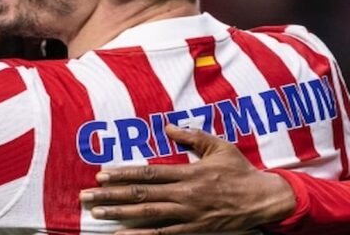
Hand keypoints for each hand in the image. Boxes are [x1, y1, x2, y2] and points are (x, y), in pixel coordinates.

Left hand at [79, 124, 296, 233]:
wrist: (264, 200)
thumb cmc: (240, 171)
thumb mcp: (219, 146)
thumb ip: (192, 136)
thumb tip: (167, 126)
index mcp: (188, 173)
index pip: (148, 173)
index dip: (122, 174)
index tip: (100, 175)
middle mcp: (184, 195)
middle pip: (140, 195)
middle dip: (110, 195)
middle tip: (86, 197)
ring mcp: (188, 215)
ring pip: (147, 215)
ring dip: (119, 214)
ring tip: (96, 214)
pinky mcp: (194, 230)